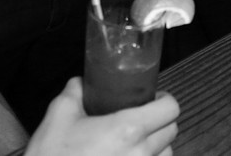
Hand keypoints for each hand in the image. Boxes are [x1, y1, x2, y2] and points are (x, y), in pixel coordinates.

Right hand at [25, 78, 178, 155]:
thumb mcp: (59, 115)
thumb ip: (75, 91)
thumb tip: (82, 83)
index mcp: (128, 129)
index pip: (171, 109)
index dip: (163, 101)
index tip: (151, 100)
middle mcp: (141, 154)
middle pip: (171, 131)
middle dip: (159, 122)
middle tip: (140, 118)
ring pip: (167, 154)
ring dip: (156, 146)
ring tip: (134, 143)